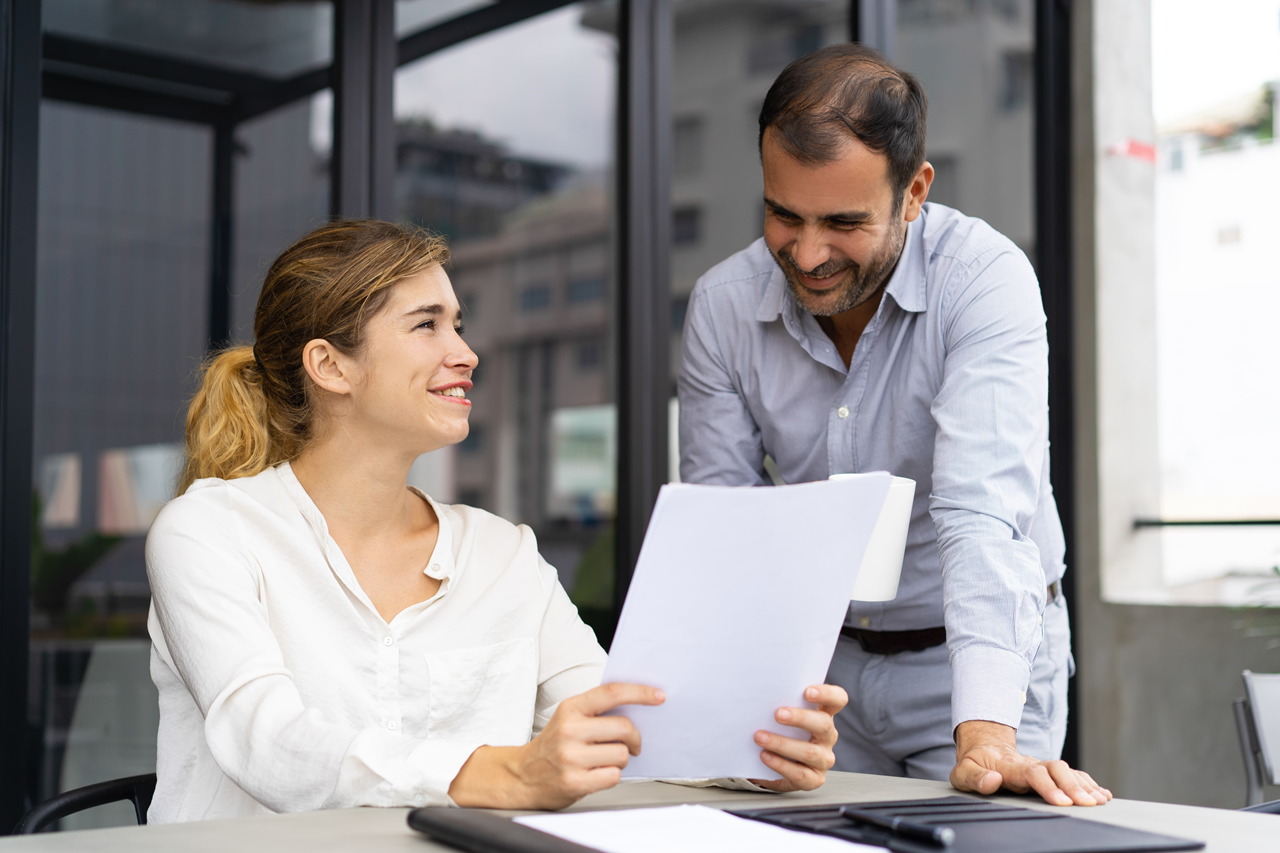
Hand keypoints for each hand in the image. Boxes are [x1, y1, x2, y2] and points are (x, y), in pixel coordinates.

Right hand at [448, 682, 664, 809]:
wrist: (523, 776)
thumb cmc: (554, 745)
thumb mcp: (569, 718)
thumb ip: (597, 711)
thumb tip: (640, 707)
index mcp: (571, 708)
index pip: (612, 692)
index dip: (640, 692)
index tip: (659, 696)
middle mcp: (569, 730)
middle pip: (624, 727)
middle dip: (634, 738)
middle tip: (632, 744)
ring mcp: (571, 757)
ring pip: (622, 754)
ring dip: (621, 759)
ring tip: (605, 760)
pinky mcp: (574, 781)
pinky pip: (613, 776)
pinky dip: (611, 775)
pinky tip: (597, 774)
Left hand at [748, 684, 847, 791]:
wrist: (773, 765)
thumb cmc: (779, 732)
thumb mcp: (782, 717)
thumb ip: (780, 704)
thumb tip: (758, 694)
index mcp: (824, 714)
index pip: (837, 699)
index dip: (827, 694)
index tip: (807, 691)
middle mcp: (828, 736)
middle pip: (823, 724)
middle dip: (800, 718)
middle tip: (777, 714)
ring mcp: (824, 758)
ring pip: (809, 751)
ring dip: (782, 743)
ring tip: (760, 737)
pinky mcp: (815, 779)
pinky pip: (799, 773)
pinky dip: (780, 764)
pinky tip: (765, 756)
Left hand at [951, 720, 1111, 805]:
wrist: (984, 748)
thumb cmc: (974, 763)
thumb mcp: (963, 771)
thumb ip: (975, 778)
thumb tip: (993, 780)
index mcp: (1010, 766)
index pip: (1032, 773)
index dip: (1048, 786)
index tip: (1062, 801)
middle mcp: (1030, 764)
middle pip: (1056, 770)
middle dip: (1073, 786)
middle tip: (1087, 804)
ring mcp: (1042, 767)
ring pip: (1068, 771)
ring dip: (1085, 786)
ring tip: (1100, 801)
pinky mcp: (1050, 772)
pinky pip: (1073, 775)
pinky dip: (1089, 784)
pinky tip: (1103, 795)